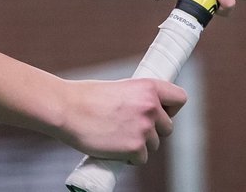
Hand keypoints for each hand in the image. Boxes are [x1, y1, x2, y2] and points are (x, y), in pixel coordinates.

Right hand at [60, 78, 186, 163]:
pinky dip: (128, 157)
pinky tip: (112, 146)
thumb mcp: (118, 88)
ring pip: (154, 144)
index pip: (179, 98)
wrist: (65, 109)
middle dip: (152, 130)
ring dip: (139, 144)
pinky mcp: (135, 149)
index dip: (170, 108)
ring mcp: (144, 129)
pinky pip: (141, 159)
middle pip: (167, 128)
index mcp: (148, 87)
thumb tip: (148, 111)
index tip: (160, 112)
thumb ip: (137, 98)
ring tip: (115, 135)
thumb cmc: (85, 97)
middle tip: (129, 128)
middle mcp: (151, 107)